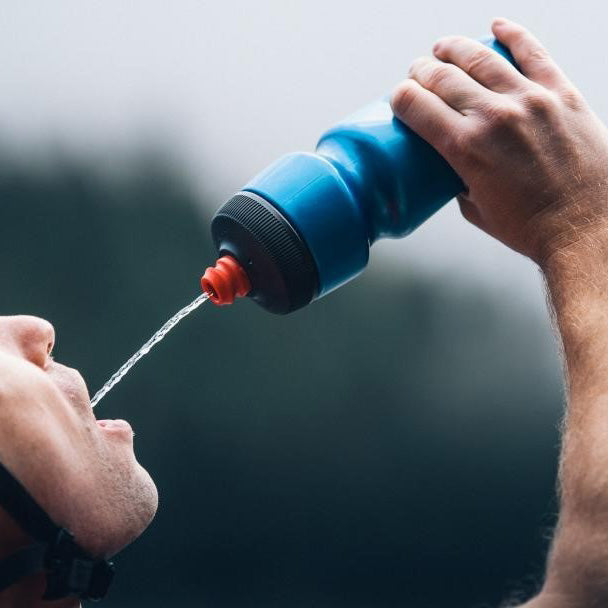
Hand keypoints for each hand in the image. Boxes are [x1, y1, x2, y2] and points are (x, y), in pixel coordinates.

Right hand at [391, 18, 607, 265]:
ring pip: (482, 57)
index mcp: (466, 149)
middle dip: (421, 71)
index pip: (416, 105)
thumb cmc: (530, 228)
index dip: (400, 96)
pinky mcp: (562, 94)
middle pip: (443, 77)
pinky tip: (497, 26)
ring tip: (444, 47)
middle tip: (417, 73)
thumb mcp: (478, 211)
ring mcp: (530, 101)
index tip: (398, 97)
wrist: (587, 228)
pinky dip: (512, 34)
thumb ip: (460, 184)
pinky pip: (533, 52)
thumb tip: (456, 172)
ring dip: (455, 49)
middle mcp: (494, 117)